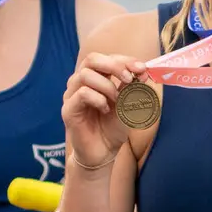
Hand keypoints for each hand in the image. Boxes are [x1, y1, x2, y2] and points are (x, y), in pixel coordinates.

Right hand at [61, 51, 146, 171]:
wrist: (104, 152)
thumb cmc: (114, 127)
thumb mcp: (129, 105)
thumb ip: (134, 87)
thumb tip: (143, 71)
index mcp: (96, 78)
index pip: (107, 58)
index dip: (125, 60)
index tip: (141, 68)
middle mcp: (81, 83)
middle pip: (91, 59)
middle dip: (113, 65)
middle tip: (128, 78)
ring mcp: (72, 95)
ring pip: (85, 75)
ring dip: (107, 85)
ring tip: (116, 100)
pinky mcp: (68, 110)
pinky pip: (81, 94)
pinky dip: (98, 99)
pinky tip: (106, 109)